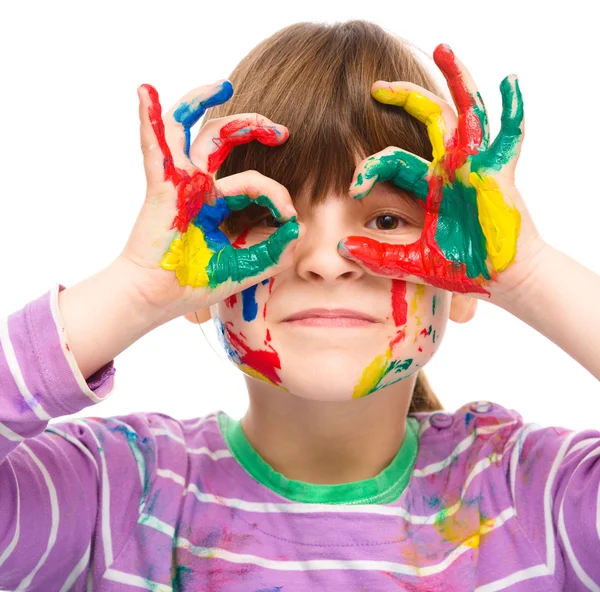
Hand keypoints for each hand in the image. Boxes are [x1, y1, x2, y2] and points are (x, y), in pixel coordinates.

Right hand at [120, 80, 301, 321]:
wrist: (156, 300)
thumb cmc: (192, 284)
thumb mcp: (244, 267)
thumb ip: (274, 252)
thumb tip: (298, 227)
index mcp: (217, 203)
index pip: (253, 180)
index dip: (277, 193)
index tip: (289, 216)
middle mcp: (199, 186)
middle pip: (224, 139)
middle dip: (253, 126)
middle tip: (281, 131)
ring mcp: (180, 183)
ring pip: (192, 130)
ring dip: (203, 102)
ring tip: (225, 85)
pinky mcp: (162, 187)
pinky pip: (154, 146)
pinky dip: (148, 118)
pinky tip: (144, 91)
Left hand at [338, 44, 545, 299]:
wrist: (497, 278)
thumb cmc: (460, 268)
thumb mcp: (413, 261)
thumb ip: (379, 256)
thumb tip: (342, 249)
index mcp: (427, 185)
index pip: (392, 160)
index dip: (370, 169)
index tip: (354, 189)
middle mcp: (449, 167)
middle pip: (427, 119)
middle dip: (404, 98)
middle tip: (376, 86)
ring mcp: (474, 165)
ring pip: (465, 111)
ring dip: (456, 79)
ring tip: (443, 48)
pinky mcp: (499, 172)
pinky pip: (509, 135)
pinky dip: (514, 109)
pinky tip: (511, 81)